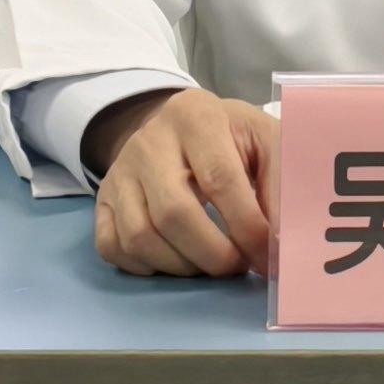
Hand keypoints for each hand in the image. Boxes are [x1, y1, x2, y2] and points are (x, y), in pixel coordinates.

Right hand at [84, 86, 278, 277]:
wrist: (177, 124)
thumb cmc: (231, 138)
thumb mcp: (265, 140)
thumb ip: (281, 183)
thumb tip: (282, 243)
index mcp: (196, 116)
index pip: (220, 179)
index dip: (247, 227)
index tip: (268, 257)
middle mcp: (149, 141)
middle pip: (174, 213)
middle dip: (213, 254)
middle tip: (237, 266)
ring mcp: (120, 172)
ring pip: (140, 236)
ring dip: (182, 266)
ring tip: (209, 263)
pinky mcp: (102, 199)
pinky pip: (112, 246)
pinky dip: (145, 266)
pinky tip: (175, 259)